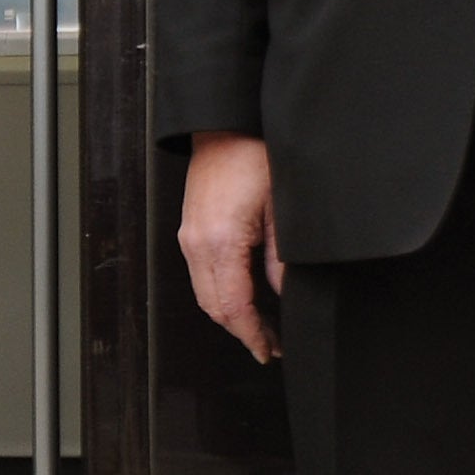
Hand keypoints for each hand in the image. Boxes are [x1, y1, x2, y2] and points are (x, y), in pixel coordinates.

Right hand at [177, 131, 283, 362]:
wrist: (226, 122)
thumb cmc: (254, 154)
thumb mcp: (282, 211)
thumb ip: (280, 260)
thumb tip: (285, 296)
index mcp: (220, 242)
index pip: (233, 307)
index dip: (252, 335)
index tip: (270, 351)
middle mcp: (196, 244)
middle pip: (214, 308)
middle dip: (242, 331)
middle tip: (271, 345)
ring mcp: (189, 237)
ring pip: (205, 294)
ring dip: (231, 314)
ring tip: (261, 325)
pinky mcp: (190, 229)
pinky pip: (202, 274)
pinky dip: (221, 293)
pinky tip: (245, 295)